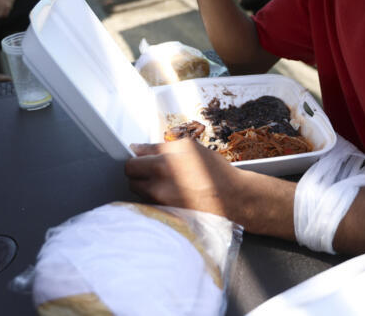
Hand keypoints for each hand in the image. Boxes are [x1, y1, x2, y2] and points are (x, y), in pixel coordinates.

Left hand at [125, 138, 240, 218]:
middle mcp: (159, 186)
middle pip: (132, 181)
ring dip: (148, 187)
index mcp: (163, 165)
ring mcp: (162, 204)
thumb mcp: (190, 148)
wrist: (234, 199)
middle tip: (156, 171)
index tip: (143, 160)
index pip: (131, 164)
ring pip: (141, 194)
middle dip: (139, 174)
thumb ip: (158, 147)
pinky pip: (151, 205)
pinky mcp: (166, 216)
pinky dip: (157, 200)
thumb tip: (134, 148)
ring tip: (169, 184)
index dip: (138, 160)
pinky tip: (174, 196)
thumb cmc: (214, 171)